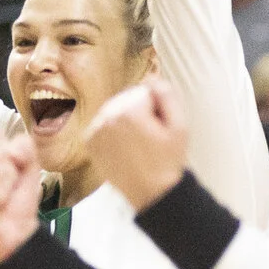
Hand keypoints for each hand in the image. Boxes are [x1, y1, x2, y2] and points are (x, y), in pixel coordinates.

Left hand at [85, 78, 190, 209]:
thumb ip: (166, 94)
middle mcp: (107, 116)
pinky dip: (113, 131)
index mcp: (129, 110)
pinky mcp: (89, 141)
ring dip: (126, 121)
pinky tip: (124, 147)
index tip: (160, 128)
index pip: (145, 91)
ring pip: (116, 110)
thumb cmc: (167, 161)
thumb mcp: (179, 124)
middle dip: (140, 112)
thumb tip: (150, 77)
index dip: (157, 109)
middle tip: (150, 138)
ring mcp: (95, 129)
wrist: (150, 191)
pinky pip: (104, 123)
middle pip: (128, 99)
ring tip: (137, 144)